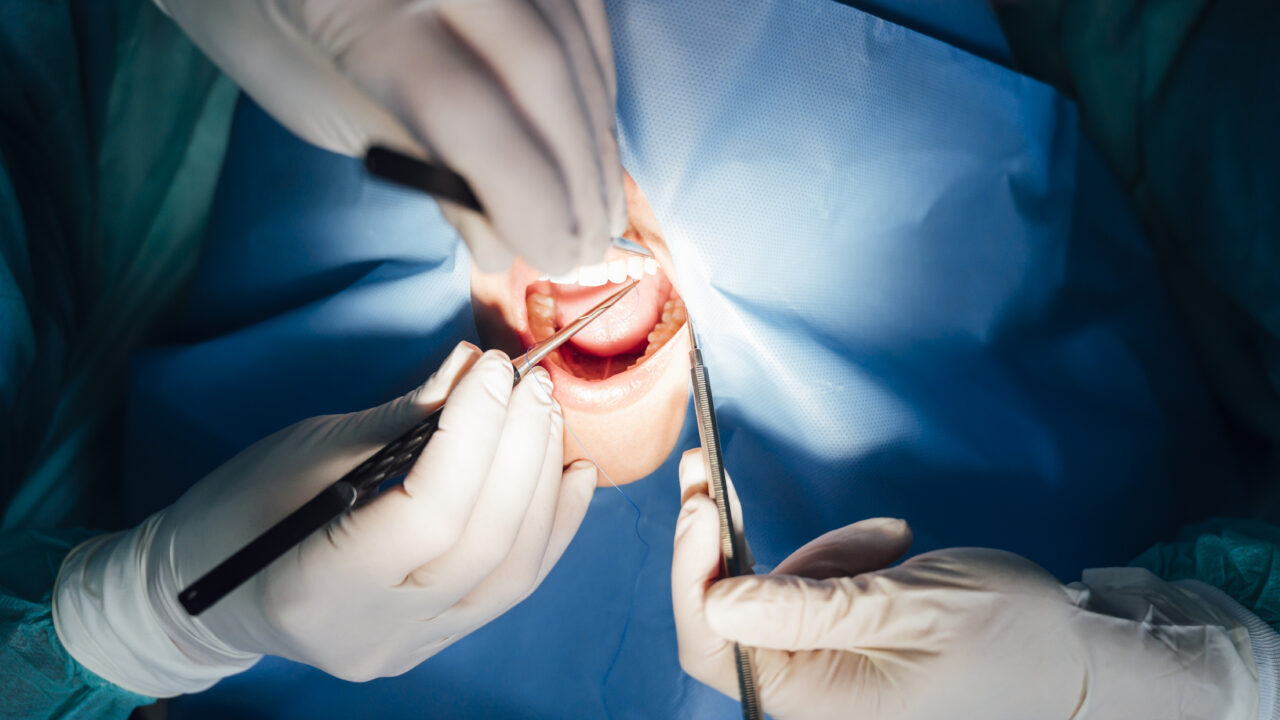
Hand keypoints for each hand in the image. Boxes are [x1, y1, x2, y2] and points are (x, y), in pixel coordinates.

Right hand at [54, 342, 597, 694]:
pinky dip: (551, 525)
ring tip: (548, 417)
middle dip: (520, 451)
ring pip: (512, 572)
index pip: (427, 514)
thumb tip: (476, 367)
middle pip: (483, 544)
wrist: (208, 590)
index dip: (473, 433)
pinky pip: (513, 586)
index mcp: (318, 589)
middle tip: (531, 383)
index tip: (493, 369)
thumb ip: (401, 419)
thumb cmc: (236, 510)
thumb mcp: (304, 451)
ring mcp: (412, 647)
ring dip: (543, 485)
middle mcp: (374, 635)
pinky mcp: (438, 640)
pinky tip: (573, 472)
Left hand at [156, 0, 624, 273]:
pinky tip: (595, 129)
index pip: (466, 113)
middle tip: (589, 246)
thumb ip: (408, 160)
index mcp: (357, 7)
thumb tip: (498, 240)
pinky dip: (597, 71)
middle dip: (578, 170)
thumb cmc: (261, 17)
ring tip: (602, 203)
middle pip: (538, 70)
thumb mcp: (310, 102)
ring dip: (598, 129)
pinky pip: (580, 4)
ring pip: (572, 33)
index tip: (553, 256)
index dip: (526, 195)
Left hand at [671, 449, 1257, 719]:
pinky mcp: (842, 647)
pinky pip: (811, 594)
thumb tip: (717, 599)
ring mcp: (824, 671)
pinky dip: (840, 563)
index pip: (712, 644)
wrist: (1078, 654)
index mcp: (816, 701)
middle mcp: (809, 694)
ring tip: (891, 541)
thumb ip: (809, 606)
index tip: (697, 506)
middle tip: (709, 470)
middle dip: (720, 542)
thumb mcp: (908, 608)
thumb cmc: (1008, 636)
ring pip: (772, 594)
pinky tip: (892, 547)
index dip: (691, 573)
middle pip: (727, 612)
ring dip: (815, 554)